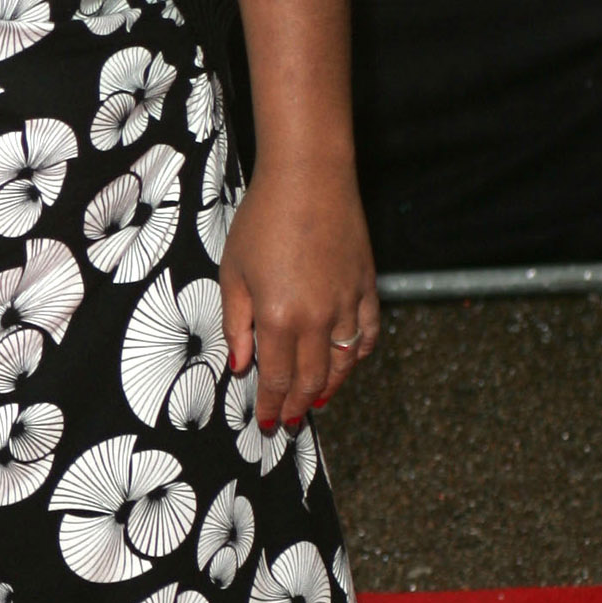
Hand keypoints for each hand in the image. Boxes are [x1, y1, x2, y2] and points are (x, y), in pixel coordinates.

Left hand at [219, 163, 379, 433]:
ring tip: (316, 403)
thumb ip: (236, 326)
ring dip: (329, 388)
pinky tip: (347, 363)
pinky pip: (367, 334)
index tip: (267, 424)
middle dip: (297, 406)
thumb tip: (240, 368)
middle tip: (288, 423)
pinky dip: (357, 355)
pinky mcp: (367, 287)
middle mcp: (318, 318)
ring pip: (343, 363)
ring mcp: (347, 304)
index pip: (277, 379)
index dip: (272, 406)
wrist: (309, 178)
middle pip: (312, 379)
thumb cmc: (263, 220)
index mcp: (279, 318)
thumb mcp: (233, 274)